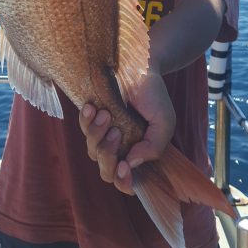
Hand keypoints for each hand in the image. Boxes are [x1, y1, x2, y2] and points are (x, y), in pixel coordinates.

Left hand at [79, 71, 175, 195]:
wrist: (139, 65)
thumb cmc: (153, 94)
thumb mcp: (164, 122)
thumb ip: (155, 146)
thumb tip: (132, 163)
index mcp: (138, 153)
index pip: (126, 182)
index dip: (124, 182)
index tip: (125, 167)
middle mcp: (120, 148)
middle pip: (106, 171)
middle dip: (108, 155)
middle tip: (116, 132)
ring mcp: (103, 135)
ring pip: (92, 151)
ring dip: (98, 134)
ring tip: (107, 113)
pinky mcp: (91, 119)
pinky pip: (83, 129)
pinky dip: (86, 120)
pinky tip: (93, 107)